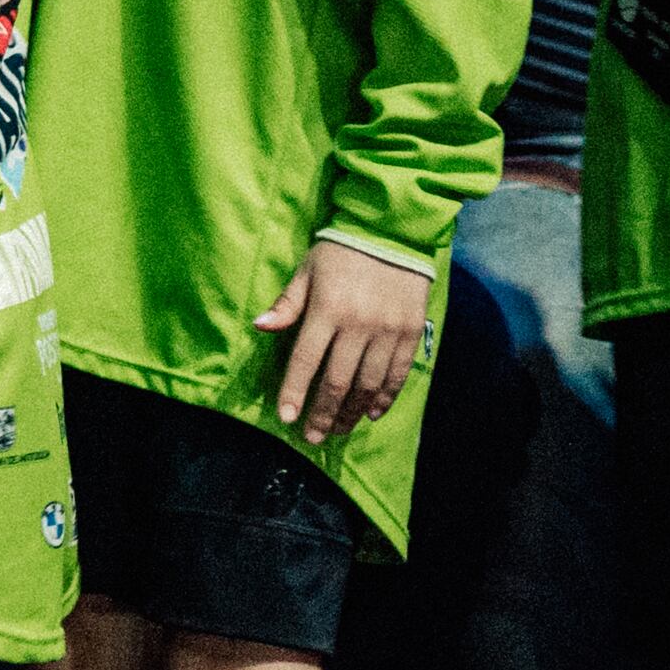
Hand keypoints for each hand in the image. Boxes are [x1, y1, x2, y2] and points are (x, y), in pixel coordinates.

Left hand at [257, 234, 433, 445]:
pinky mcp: (411, 332)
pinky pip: (397, 374)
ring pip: (368, 385)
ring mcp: (387, 331)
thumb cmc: (340, 252)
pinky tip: (371, 414)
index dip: (295, 393)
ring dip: (351, 413)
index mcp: (327, 310)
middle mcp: (358, 325)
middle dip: (323, 414)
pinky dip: (384, 398)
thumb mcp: (307, 271)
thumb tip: (259, 327)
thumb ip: (287, 304)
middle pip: (337, 382)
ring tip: (338, 430)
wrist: (392, 231)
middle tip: (313, 437)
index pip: (306, 361)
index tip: (287, 419)